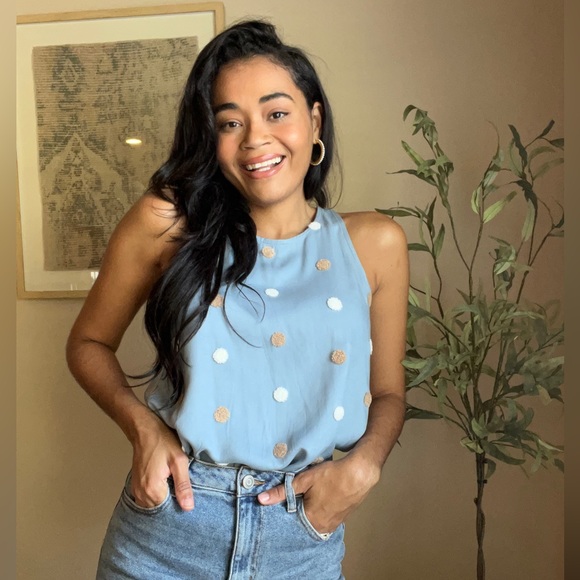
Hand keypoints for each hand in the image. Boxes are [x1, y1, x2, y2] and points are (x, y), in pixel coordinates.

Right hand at [130, 415, 193, 510]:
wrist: (145, 431)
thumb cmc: (163, 442)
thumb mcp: (179, 461)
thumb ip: (183, 485)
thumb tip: (188, 507)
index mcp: (152, 489)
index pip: (168, 510)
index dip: (179, 505)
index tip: (187, 497)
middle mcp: (141, 494)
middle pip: (160, 510)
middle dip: (172, 503)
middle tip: (182, 491)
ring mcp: (136, 491)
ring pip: (154, 505)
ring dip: (164, 500)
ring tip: (175, 487)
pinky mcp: (136, 486)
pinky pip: (148, 499)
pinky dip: (157, 496)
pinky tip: (166, 485)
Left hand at [257, 455, 380, 532]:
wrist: (360, 473)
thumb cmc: (332, 476)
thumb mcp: (304, 480)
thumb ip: (283, 491)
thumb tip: (261, 500)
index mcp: (311, 520)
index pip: (289, 522)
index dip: (283, 512)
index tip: (278, 504)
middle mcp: (322, 527)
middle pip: (302, 522)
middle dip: (296, 512)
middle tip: (291, 500)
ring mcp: (334, 524)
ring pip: (314, 520)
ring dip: (308, 512)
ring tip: (305, 498)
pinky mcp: (342, 518)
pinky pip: (325, 518)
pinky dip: (319, 511)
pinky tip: (319, 500)